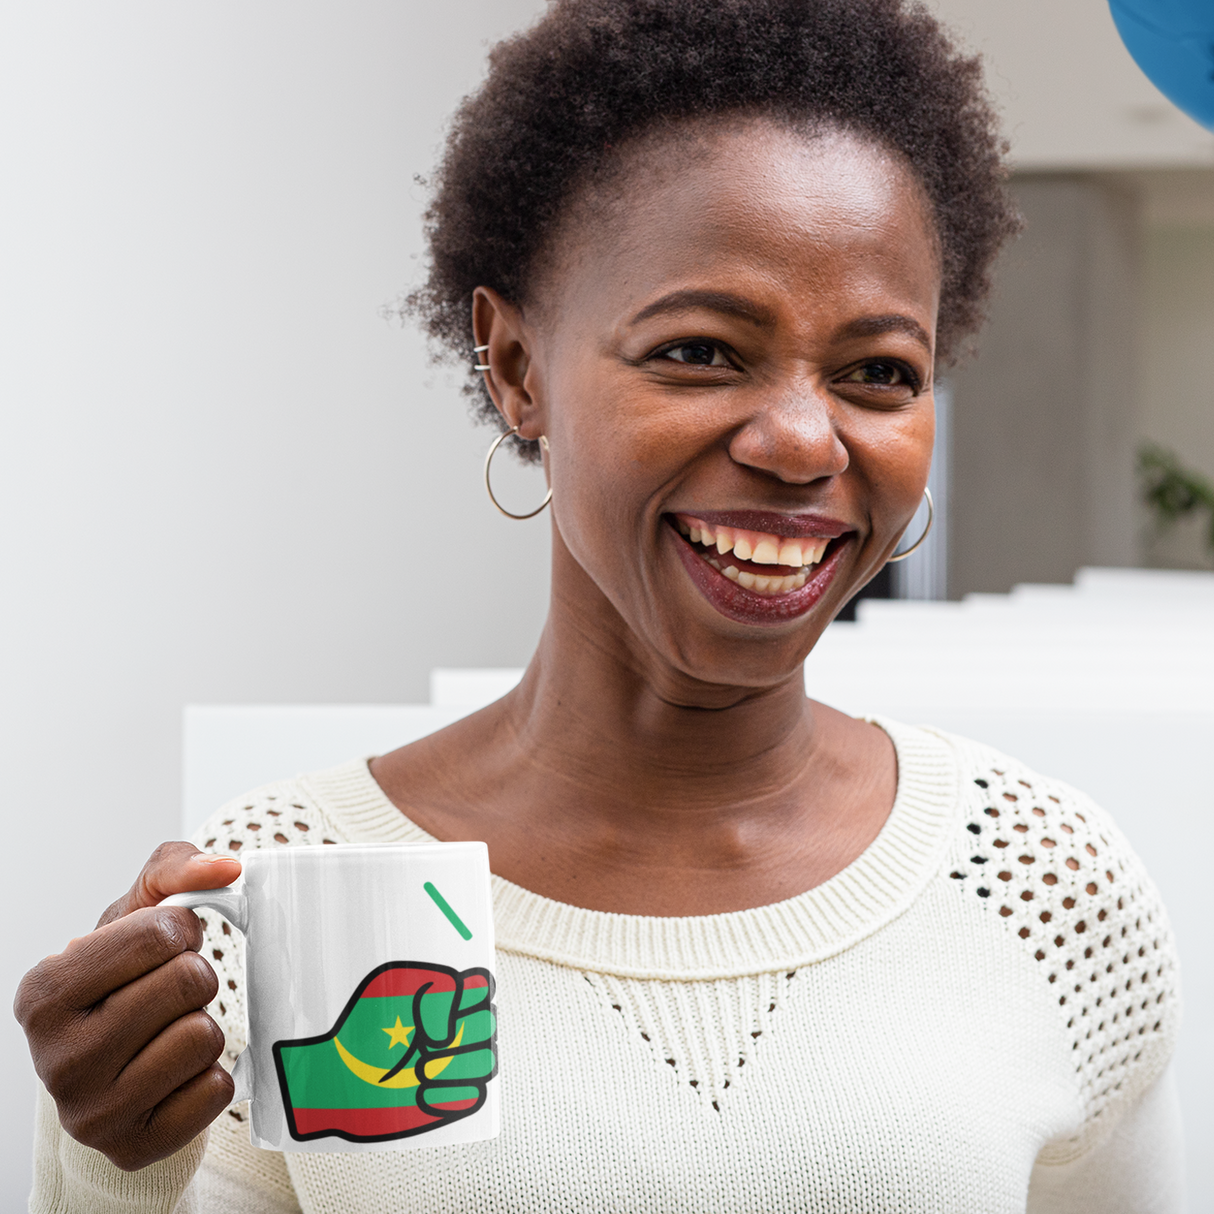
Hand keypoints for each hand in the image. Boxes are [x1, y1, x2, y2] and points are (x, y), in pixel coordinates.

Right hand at [14, 842, 241, 1170]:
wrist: (114, 1068)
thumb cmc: (125, 979)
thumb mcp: (137, 912)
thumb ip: (176, 869)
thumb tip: (226, 868)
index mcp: (43, 992)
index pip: (160, 932)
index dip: (179, 932)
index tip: (162, 948)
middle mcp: (56, 1060)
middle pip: (188, 982)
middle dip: (194, 978)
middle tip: (170, 995)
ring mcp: (91, 1113)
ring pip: (204, 1036)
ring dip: (202, 1026)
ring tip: (170, 1032)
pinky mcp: (134, 1148)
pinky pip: (215, 1091)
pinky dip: (210, 1076)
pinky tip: (179, 1075)